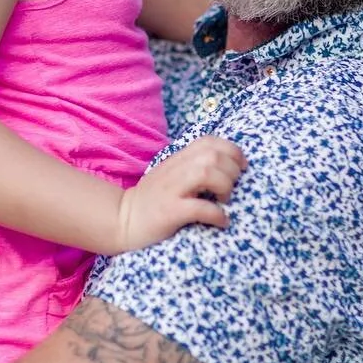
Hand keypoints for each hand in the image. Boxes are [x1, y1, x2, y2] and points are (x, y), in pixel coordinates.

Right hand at [114, 136, 245, 251]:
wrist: (121, 220)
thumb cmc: (153, 201)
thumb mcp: (171, 175)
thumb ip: (192, 166)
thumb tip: (226, 167)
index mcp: (177, 159)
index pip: (209, 141)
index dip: (232, 151)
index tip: (241, 168)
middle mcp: (175, 170)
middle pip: (213, 155)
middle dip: (232, 171)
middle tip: (230, 190)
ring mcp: (171, 190)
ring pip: (207, 173)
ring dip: (225, 187)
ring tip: (224, 201)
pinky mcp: (169, 211)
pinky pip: (200, 207)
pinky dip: (217, 214)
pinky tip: (221, 221)